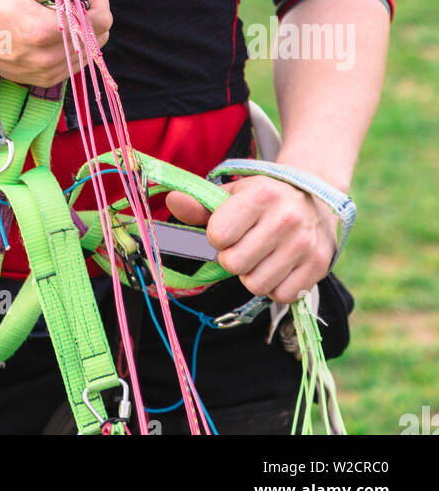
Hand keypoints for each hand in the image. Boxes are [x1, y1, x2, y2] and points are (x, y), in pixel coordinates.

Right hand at [0, 0, 113, 87]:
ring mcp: (44, 73)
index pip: (99, 18)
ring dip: (84, 28)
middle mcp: (46, 58)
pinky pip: (75, 63)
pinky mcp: (42, 81)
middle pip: (99, 36)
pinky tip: (54, 28)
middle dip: (92, 10)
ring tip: (60, 11)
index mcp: (42, 29)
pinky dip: (73, 44)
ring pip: (90, 51)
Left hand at [165, 176, 338, 303]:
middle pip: (234, 264)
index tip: (229, 229)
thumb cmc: (264, 199)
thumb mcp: (233, 194)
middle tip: (245, 244)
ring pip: (256, 285)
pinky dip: (275, 286)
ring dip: (253, 275)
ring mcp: (304, 244)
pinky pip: (281, 295)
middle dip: (233, 258)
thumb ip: (200, 204)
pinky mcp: (318, 266)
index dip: (218, 236)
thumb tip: (172, 201)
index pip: (218, 235)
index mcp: (261, 195)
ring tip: (262, 256)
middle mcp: (286, 218)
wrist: (314, 200)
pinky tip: (280, 266)